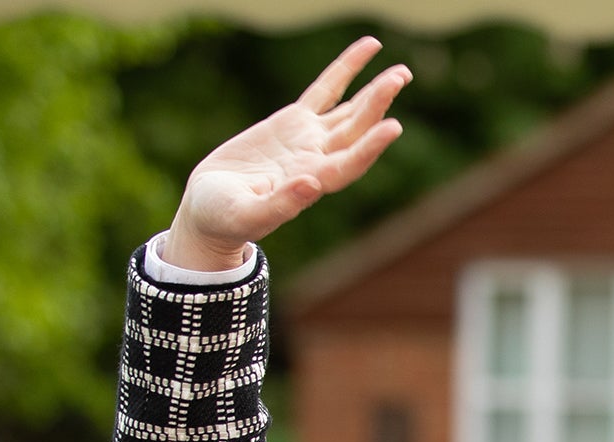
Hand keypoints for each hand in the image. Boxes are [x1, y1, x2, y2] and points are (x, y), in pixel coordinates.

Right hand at [164, 36, 409, 271]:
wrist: (212, 207)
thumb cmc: (226, 218)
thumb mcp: (246, 215)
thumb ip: (279, 205)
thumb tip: (311, 184)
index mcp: (313, 183)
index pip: (349, 163)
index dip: (371, 146)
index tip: (393, 127)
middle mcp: (320, 159)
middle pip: (356, 130)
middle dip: (377, 103)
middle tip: (401, 76)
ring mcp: (310, 139)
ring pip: (349, 111)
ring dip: (374, 92)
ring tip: (401, 72)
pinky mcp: (294, 122)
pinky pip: (325, 91)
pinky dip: (345, 70)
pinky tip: (368, 50)